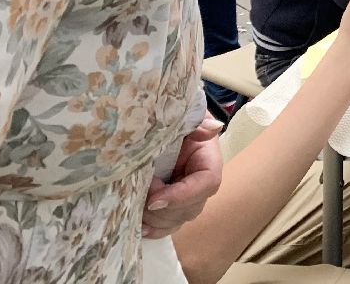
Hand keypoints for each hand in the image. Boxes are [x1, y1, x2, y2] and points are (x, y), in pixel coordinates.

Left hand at [142, 117, 223, 237]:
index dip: (182, 195)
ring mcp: (186, 200)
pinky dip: (153, 230)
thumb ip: (198, 123)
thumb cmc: (173, 121)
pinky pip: (166, 228)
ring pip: (177, 221)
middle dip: (163, 209)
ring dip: (154, 218)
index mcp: (208, 161)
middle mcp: (200, 185)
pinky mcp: (171, 209)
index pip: (207, 184)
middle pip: (191, 208)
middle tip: (139, 192)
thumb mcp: (185, 118)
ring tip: (134, 203)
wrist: (156, 129)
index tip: (154, 199)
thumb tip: (215, 128)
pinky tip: (139, 226)